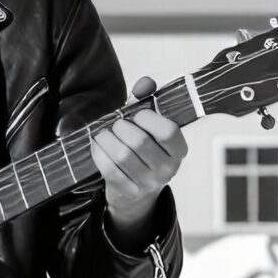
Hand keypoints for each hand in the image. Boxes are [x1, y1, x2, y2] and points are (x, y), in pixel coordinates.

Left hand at [93, 76, 188, 234]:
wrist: (136, 193)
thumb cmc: (144, 150)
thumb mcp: (151, 126)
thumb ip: (148, 100)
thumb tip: (144, 83)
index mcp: (179, 150)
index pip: (168, 132)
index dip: (148, 118)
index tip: (137, 114)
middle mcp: (167, 169)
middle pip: (139, 142)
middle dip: (122, 127)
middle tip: (117, 125)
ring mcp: (148, 183)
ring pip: (122, 155)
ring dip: (106, 138)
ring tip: (104, 133)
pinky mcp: (127, 190)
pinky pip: (108, 168)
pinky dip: (99, 152)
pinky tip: (99, 146)